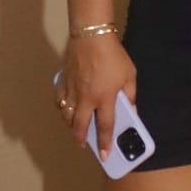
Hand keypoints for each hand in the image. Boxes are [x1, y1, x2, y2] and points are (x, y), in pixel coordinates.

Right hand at [54, 34, 136, 159]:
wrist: (91, 36)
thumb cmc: (113, 55)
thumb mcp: (130, 76)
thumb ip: (130, 95)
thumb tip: (131, 111)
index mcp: (104, 98)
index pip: (105, 127)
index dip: (104, 143)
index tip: (104, 155)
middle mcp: (86, 98)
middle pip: (80, 125)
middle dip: (81, 138)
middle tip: (83, 144)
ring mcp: (72, 90)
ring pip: (67, 115)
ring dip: (71, 124)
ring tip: (76, 127)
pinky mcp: (63, 81)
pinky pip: (59, 100)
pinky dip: (62, 107)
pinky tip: (66, 108)